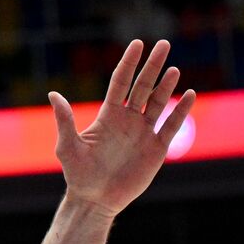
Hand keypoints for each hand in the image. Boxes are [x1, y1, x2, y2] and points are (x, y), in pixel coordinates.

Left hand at [50, 39, 195, 216]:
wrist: (94, 200)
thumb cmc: (77, 174)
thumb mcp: (67, 146)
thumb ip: (64, 120)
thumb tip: (53, 94)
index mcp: (108, 116)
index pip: (120, 83)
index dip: (129, 63)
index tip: (137, 44)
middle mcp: (128, 120)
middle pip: (143, 87)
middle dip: (152, 66)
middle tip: (163, 44)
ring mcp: (143, 133)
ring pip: (159, 103)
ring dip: (167, 86)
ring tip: (173, 69)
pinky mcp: (156, 149)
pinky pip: (171, 126)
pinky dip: (180, 111)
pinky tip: (189, 94)